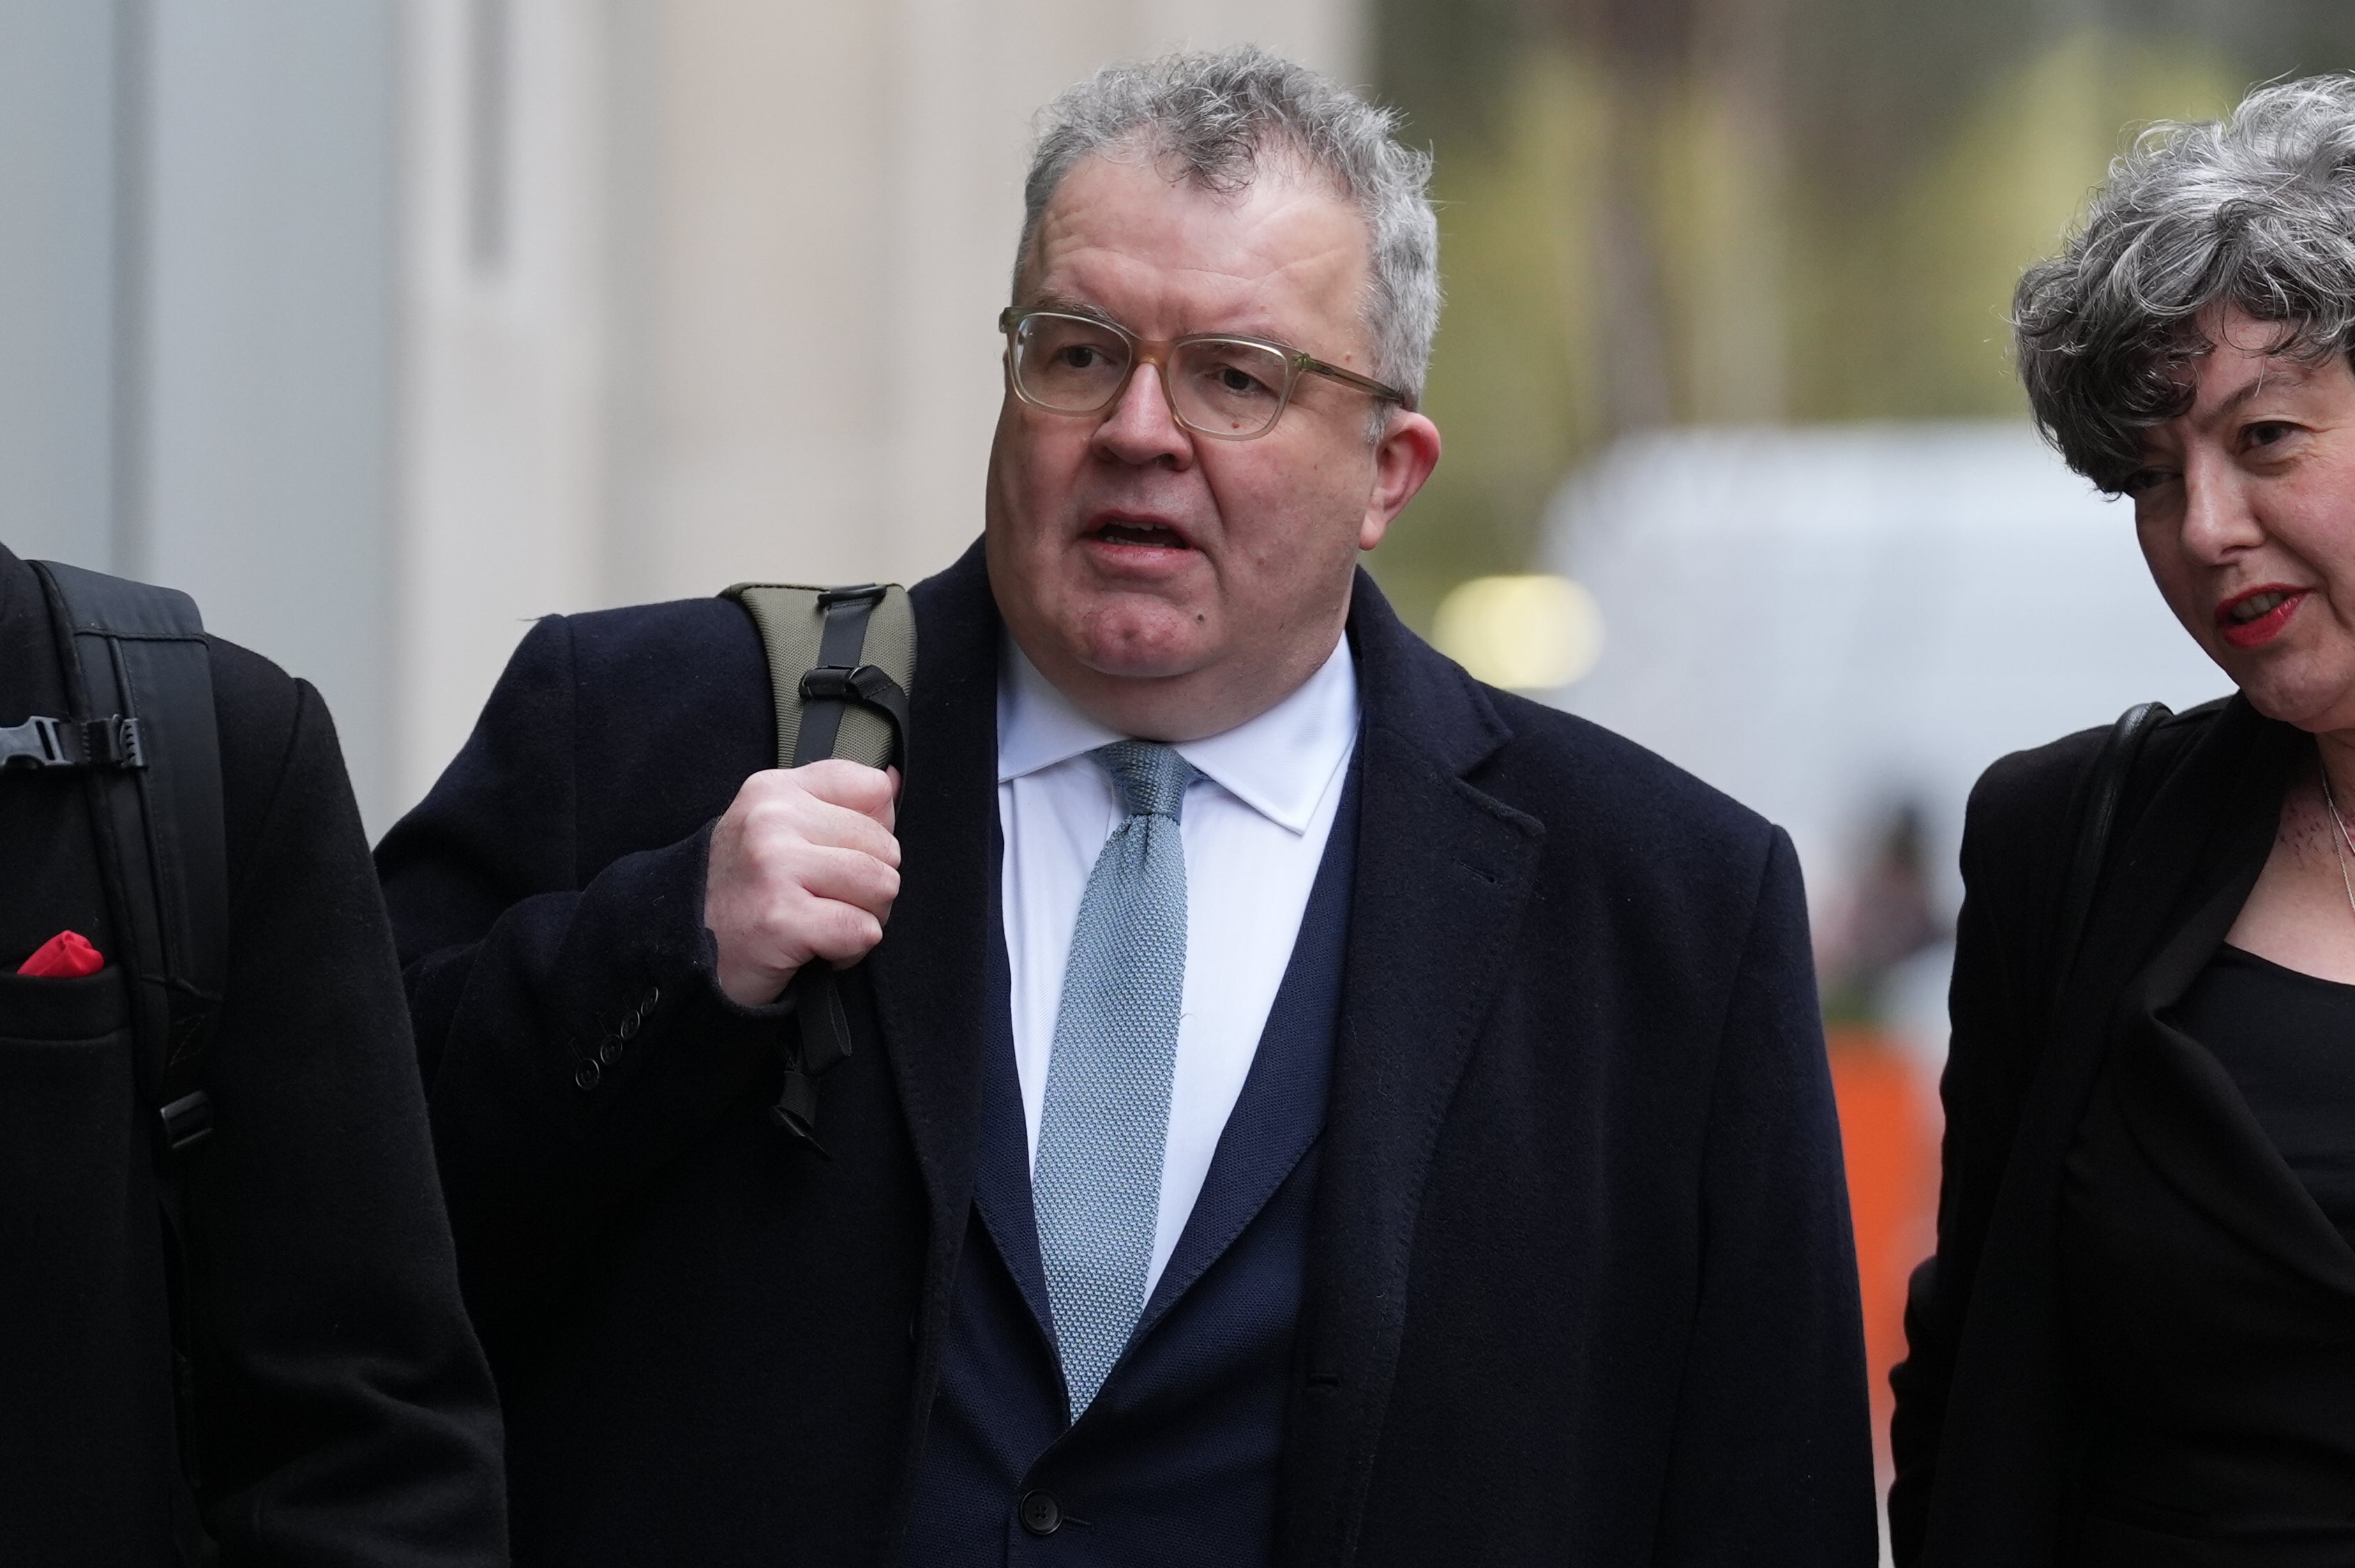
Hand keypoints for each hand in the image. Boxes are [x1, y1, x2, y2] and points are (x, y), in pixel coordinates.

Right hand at [703, 760, 900, 1005]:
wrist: (685, 950)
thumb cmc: (744, 892)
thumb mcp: (778, 830)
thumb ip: (836, 803)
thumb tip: (895, 781)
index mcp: (775, 790)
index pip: (874, 789)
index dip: (874, 832)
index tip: (840, 857)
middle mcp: (771, 819)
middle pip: (885, 845)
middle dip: (872, 886)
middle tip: (830, 903)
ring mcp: (773, 866)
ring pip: (881, 887)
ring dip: (866, 918)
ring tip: (826, 923)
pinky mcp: (780, 918)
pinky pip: (862, 931)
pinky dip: (851, 951)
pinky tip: (818, 950)